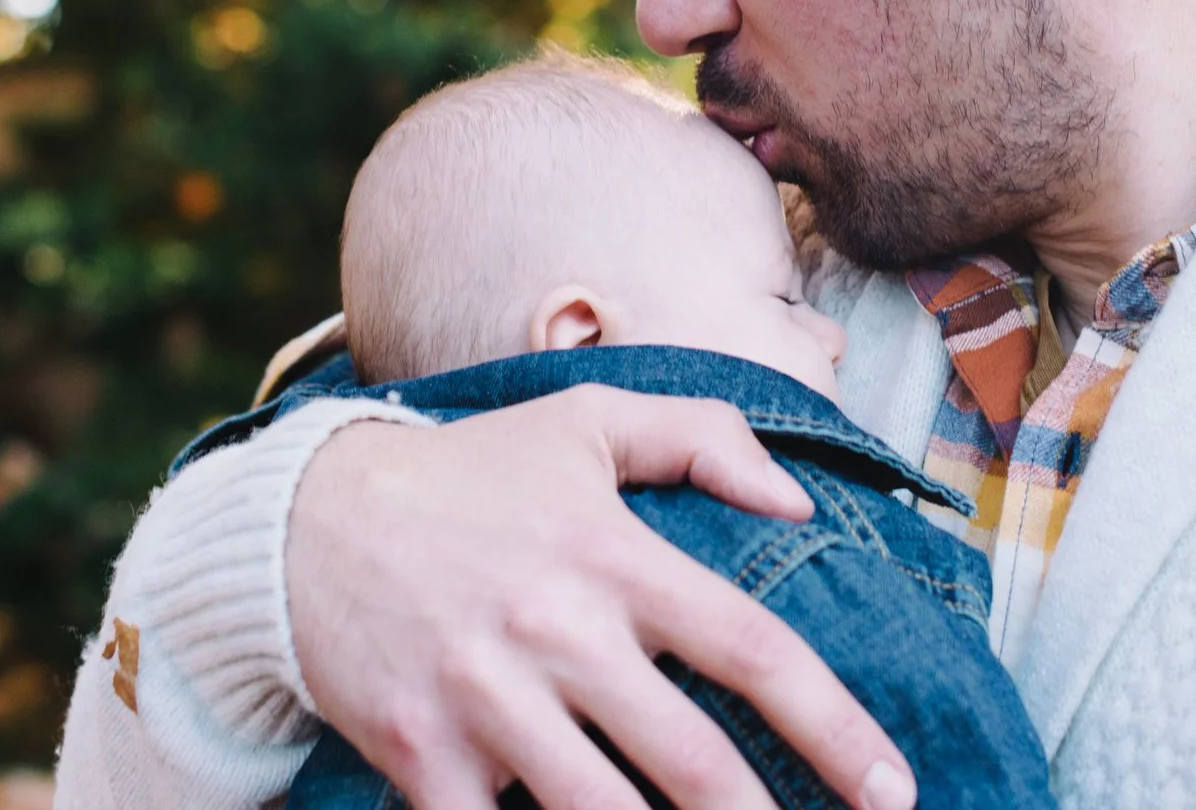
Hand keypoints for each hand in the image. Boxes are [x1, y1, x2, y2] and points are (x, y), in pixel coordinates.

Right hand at [286, 385, 918, 809]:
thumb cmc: (466, 474)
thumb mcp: (584, 423)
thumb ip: (700, 439)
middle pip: (690, 761)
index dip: (833, 726)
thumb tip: (798, 502)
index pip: (751, 648)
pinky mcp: (421, 753)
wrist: (303, 520)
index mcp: (613, 556)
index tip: (892, 788)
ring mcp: (485, 698)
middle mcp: (558, 630)